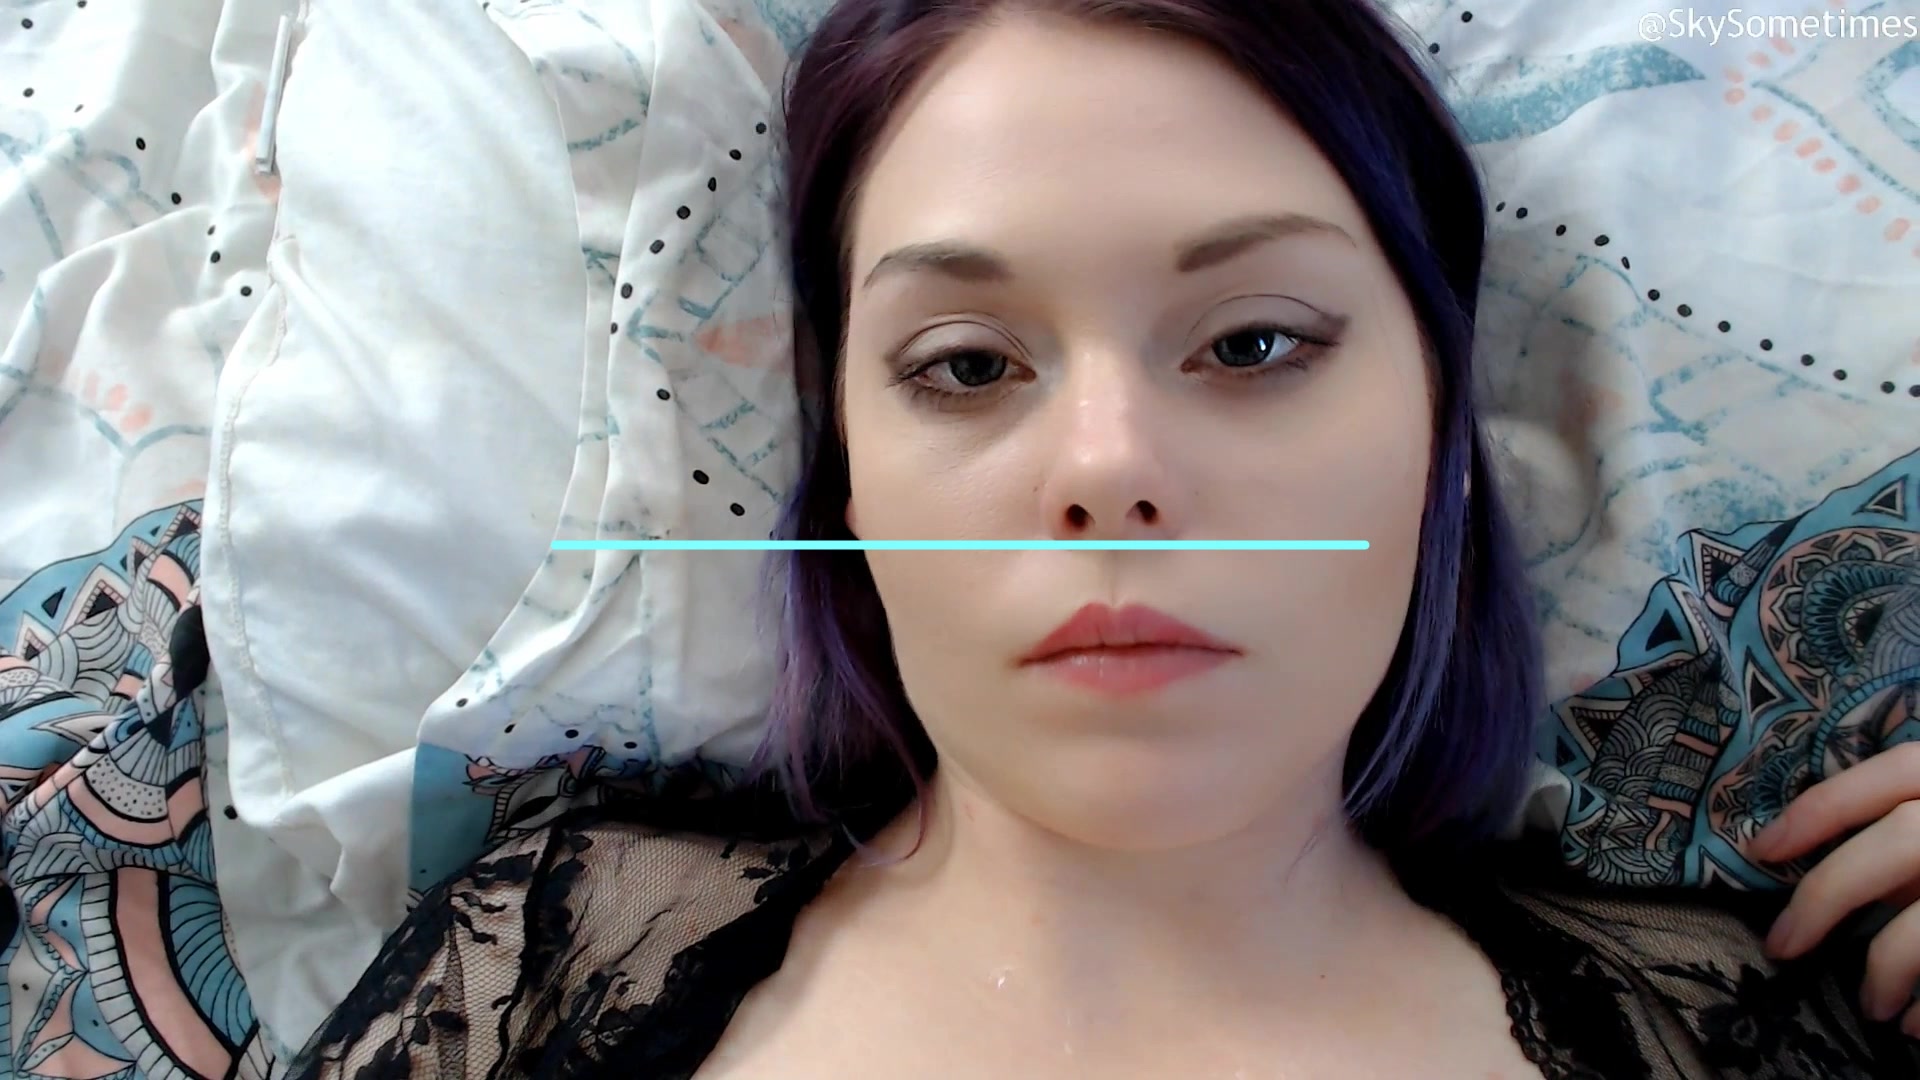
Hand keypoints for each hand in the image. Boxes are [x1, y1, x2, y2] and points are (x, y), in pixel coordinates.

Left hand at [1754, 741, 1919, 1036]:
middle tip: (1780, 945)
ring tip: (1871, 1008)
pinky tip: (1917, 1026)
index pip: (1895, 771)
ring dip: (1889, 965)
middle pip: (1905, 840)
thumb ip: (1909, 829)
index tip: (1761, 849)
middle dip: (1830, 893)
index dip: (1824, 806)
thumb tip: (1818, 867)